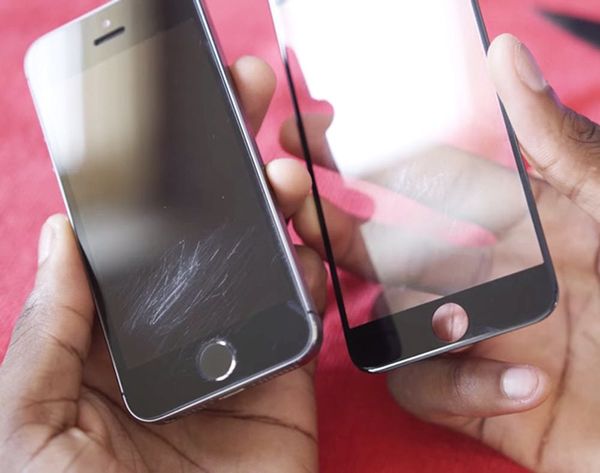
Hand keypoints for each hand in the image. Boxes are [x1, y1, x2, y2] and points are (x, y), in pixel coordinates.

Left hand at [0, 57, 326, 472]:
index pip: (135, 248)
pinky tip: (309, 220)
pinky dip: (311, 265)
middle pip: (203, 244)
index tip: (171, 126)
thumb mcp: (33, 426)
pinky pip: (302, 314)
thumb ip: (49, 334)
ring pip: (260, 266)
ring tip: (280, 159)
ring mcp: (234, 358)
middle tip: (239, 99)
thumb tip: (59, 237)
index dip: (152, 185)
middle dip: (223, 173)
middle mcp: (176, 342)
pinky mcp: (286, 383)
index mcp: (108, 346)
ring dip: (274, 208)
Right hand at [287, 34, 599, 471]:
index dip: (372, 156)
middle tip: (297, 201)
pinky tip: (525, 388)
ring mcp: (477, 338)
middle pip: (388, 249)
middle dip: (341, 229)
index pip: (427, 181)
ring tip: (468, 328)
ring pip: (392, 319)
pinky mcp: (475, 400)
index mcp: (523, 224)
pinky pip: (423, 389)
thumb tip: (505, 56)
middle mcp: (490, 276)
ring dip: (416, 322)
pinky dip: (459, 390)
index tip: (314, 133)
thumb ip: (559, 144)